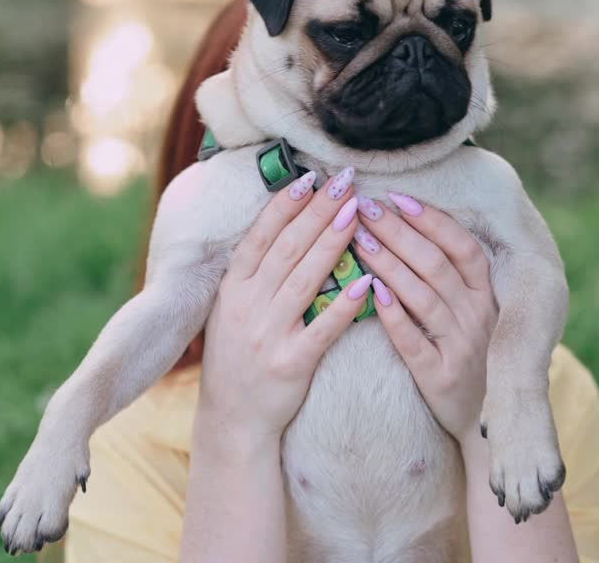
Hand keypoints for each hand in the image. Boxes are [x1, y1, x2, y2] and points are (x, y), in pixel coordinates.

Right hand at [196, 166, 370, 448]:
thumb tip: (282, 224)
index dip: (286, 205)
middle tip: (345, 183)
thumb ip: (254, 273)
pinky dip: (345, 303)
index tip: (310, 178)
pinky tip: (367, 280)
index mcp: (233, 288)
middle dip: (318, 212)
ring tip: (357, 213)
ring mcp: (269, 334)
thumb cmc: (238, 358)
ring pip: (305, 278)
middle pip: (288, 249)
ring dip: (332, 242)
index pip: (261, 236)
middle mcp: (248, 305)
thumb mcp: (231, 310)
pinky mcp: (292, 363)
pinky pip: (323, 327)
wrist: (233, 420)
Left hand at [353, 192, 494, 442]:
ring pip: (422, 296)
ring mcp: (461, 348)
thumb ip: (454, 279)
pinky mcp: (441, 377)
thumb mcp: (475, 316)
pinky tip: (369, 291)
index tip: (398, 198)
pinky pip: (412, 341)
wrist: (485, 427)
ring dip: (388, 263)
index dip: (431, 220)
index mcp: (488, 298)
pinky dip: (392, 314)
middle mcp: (479, 318)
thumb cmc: (471, 360)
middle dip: (398, 232)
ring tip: (357, 239)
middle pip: (436, 265)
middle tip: (364, 208)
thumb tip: (415, 230)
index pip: (462, 248)